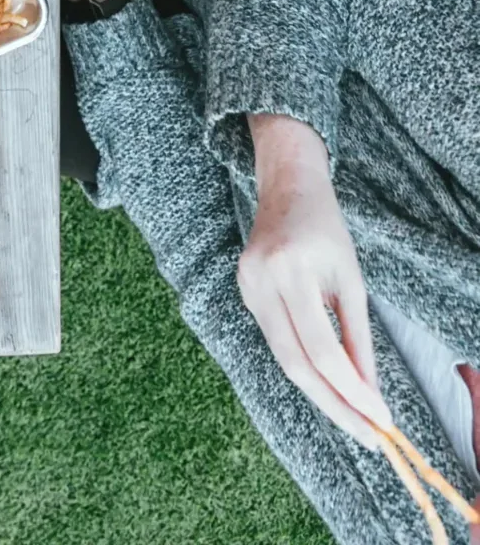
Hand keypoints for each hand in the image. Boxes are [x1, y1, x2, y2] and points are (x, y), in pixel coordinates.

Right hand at [238, 114, 389, 449]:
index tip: (380, 422)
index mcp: (292, 269)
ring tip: (353, 419)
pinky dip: (303, 366)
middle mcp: (262, 279)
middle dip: (334, 405)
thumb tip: (369, 394)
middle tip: (367, 435)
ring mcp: (246, 286)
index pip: (322, 349)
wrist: (287, 186)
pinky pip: (275, 341)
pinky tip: (326, 382)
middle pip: (296, 363)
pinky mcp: (242, 292)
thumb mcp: (352, 280)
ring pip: (283, 358)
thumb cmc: (326, 230)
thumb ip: (359, 338)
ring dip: (320, 393)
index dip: (350, 392)